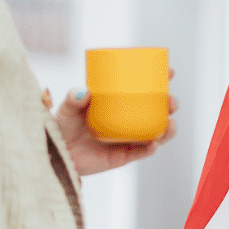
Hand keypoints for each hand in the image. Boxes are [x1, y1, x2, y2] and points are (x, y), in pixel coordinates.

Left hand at [54, 70, 177, 175]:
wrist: (58, 153)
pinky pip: (142, 152)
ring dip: (167, 129)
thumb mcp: (67, 108)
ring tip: (170, 125)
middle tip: (170, 101)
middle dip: (169, 105)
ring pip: (156, 132)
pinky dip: (151, 148)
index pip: (143, 89)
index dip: (160, 81)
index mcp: (119, 102)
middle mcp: (128, 119)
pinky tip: (154, 144)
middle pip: (156, 110)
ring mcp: (128, 137)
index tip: (169, 72)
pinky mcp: (124, 155)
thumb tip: (83, 91)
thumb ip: (73, 99)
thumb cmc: (63, 126)